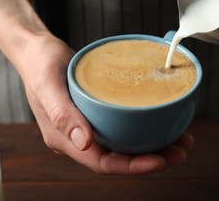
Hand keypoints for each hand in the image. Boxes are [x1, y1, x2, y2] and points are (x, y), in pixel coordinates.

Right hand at [19, 34, 193, 174]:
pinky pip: (121, 127)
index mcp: (64, 139)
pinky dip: (143, 127)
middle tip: (180, 149)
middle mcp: (77, 137)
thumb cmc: (39, 64)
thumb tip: (84, 142)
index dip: (132, 166)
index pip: (102, 163)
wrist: (37, 51)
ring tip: (180, 138)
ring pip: (123, 144)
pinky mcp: (95, 113)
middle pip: (118, 158)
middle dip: (151, 159)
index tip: (160, 159)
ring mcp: (86, 126)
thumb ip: (62, 114)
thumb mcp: (47, 84)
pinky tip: (160, 119)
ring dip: (152, 145)